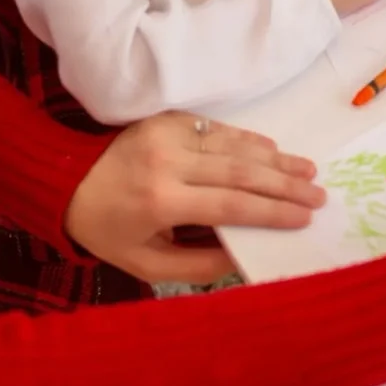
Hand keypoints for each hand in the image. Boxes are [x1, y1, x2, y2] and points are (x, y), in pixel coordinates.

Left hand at [64, 114, 325, 284]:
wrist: (67, 180)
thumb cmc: (109, 230)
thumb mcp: (147, 264)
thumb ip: (197, 266)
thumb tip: (246, 257)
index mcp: (160, 201)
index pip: (229, 205)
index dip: (271, 211)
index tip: (304, 217)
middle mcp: (166, 162)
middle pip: (239, 171)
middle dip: (285, 183)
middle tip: (319, 194)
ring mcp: (167, 134)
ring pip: (233, 144)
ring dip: (275, 158)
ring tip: (308, 171)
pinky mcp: (167, 118)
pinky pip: (218, 129)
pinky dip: (249, 140)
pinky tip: (273, 150)